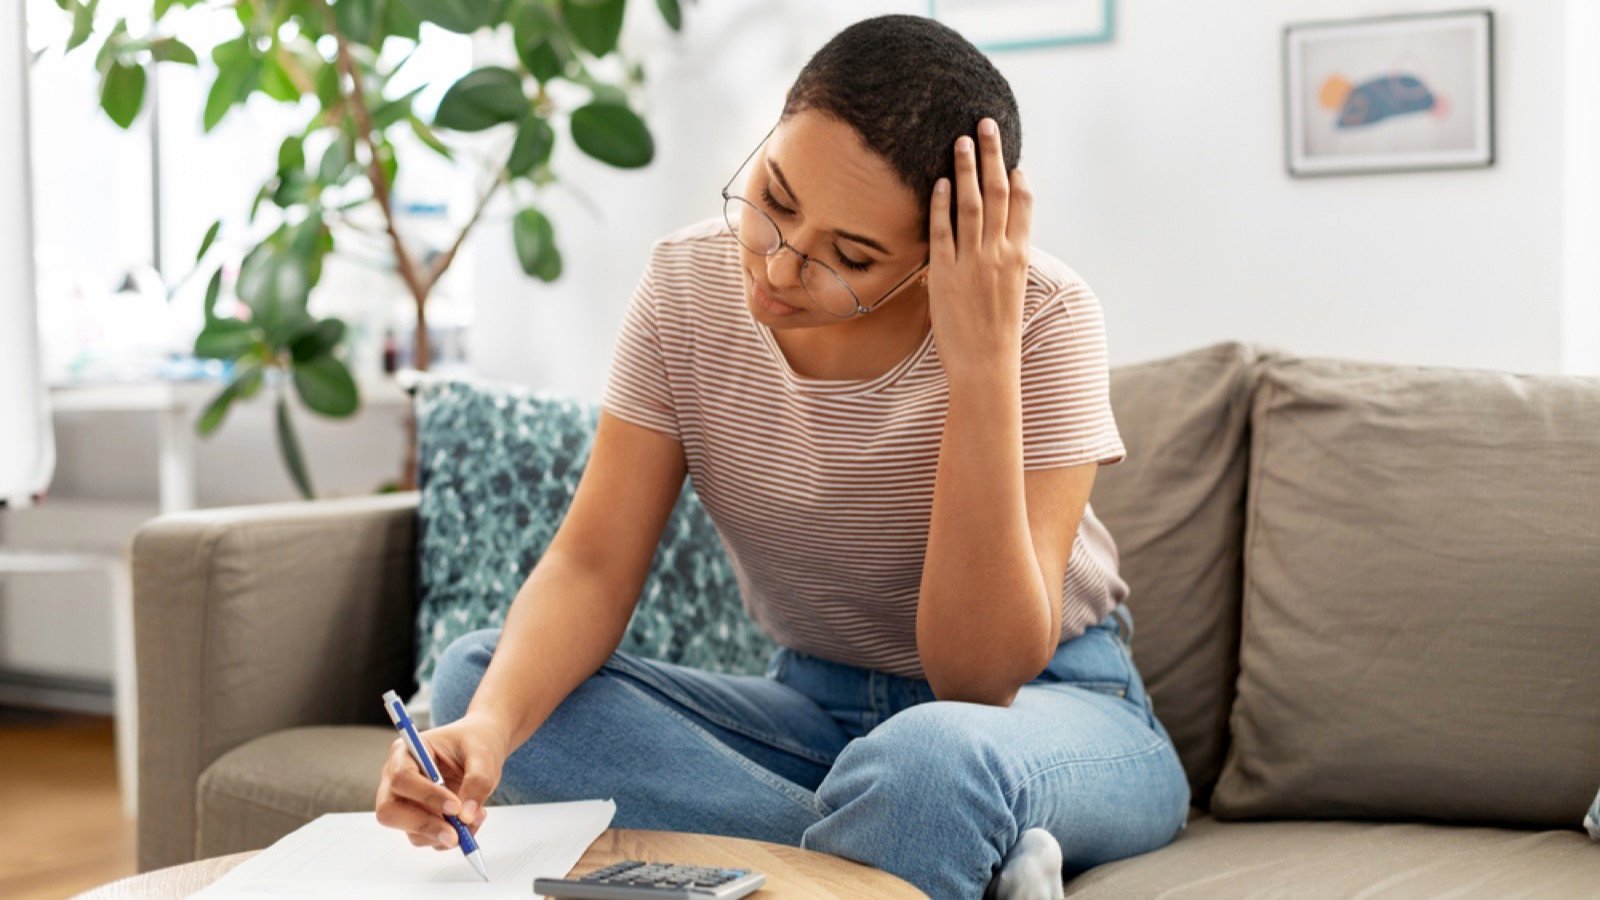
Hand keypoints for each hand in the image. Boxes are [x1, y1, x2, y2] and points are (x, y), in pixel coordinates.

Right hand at [375, 716, 506, 850]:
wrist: (480, 752)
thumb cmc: (475, 744)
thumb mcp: (483, 755)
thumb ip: (477, 782)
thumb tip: (466, 816)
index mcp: (405, 752)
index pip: (402, 778)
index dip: (426, 796)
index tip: (455, 807)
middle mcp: (396, 778)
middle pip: (389, 810)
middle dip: (423, 825)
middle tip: (455, 835)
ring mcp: (404, 802)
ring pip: (410, 831)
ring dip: (443, 833)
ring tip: (476, 818)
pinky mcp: (417, 819)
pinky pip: (426, 838)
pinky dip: (449, 837)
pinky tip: (470, 822)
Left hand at [927, 117, 1032, 376]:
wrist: (986, 364)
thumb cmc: (997, 334)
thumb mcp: (1009, 293)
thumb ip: (1003, 264)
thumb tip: (998, 246)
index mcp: (1019, 257)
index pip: (1023, 207)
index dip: (1017, 181)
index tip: (1013, 161)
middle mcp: (999, 253)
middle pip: (998, 193)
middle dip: (992, 155)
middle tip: (985, 124)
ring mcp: (973, 261)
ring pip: (972, 204)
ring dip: (967, 168)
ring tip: (961, 140)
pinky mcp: (947, 274)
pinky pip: (944, 231)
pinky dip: (943, 205)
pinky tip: (941, 182)